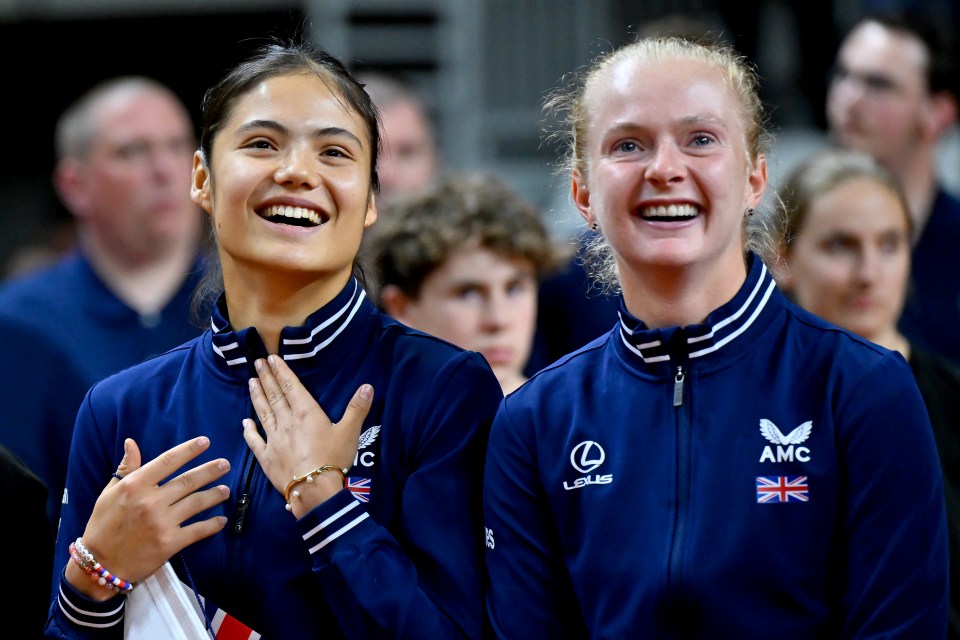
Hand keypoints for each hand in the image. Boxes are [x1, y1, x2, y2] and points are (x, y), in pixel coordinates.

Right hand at [67, 437, 230, 599]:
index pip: (167, 461)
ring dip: (215, 495)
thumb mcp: (109, 493)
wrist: (100, 565)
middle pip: (188, 481)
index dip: (189, 450)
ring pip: (197, 503)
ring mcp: (162, 522)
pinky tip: (222, 520)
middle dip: (210, 470)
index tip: (205, 442)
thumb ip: (126, 469)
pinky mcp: (170, 543)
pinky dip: (213, 524)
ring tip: (226, 490)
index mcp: (135, 486)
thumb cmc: (103, 526)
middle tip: (226, 464)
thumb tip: (131, 442)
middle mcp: (151, 501)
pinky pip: (198, 530)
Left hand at [243, 355, 372, 515]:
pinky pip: (255, 441)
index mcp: (306, 413)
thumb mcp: (350, 431)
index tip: (271, 359)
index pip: (291, 387)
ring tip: (251, 383)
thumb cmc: (333, 458)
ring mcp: (273, 439)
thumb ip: (357, 408)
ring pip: (263, 413)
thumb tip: (368, 386)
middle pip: (275, 396)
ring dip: (257, 397)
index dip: (281, 371)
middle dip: (266, 378)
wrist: (314, 489)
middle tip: (257, 363)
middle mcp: (286, 422)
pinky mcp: (266, 457)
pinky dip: (249, 430)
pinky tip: (244, 422)